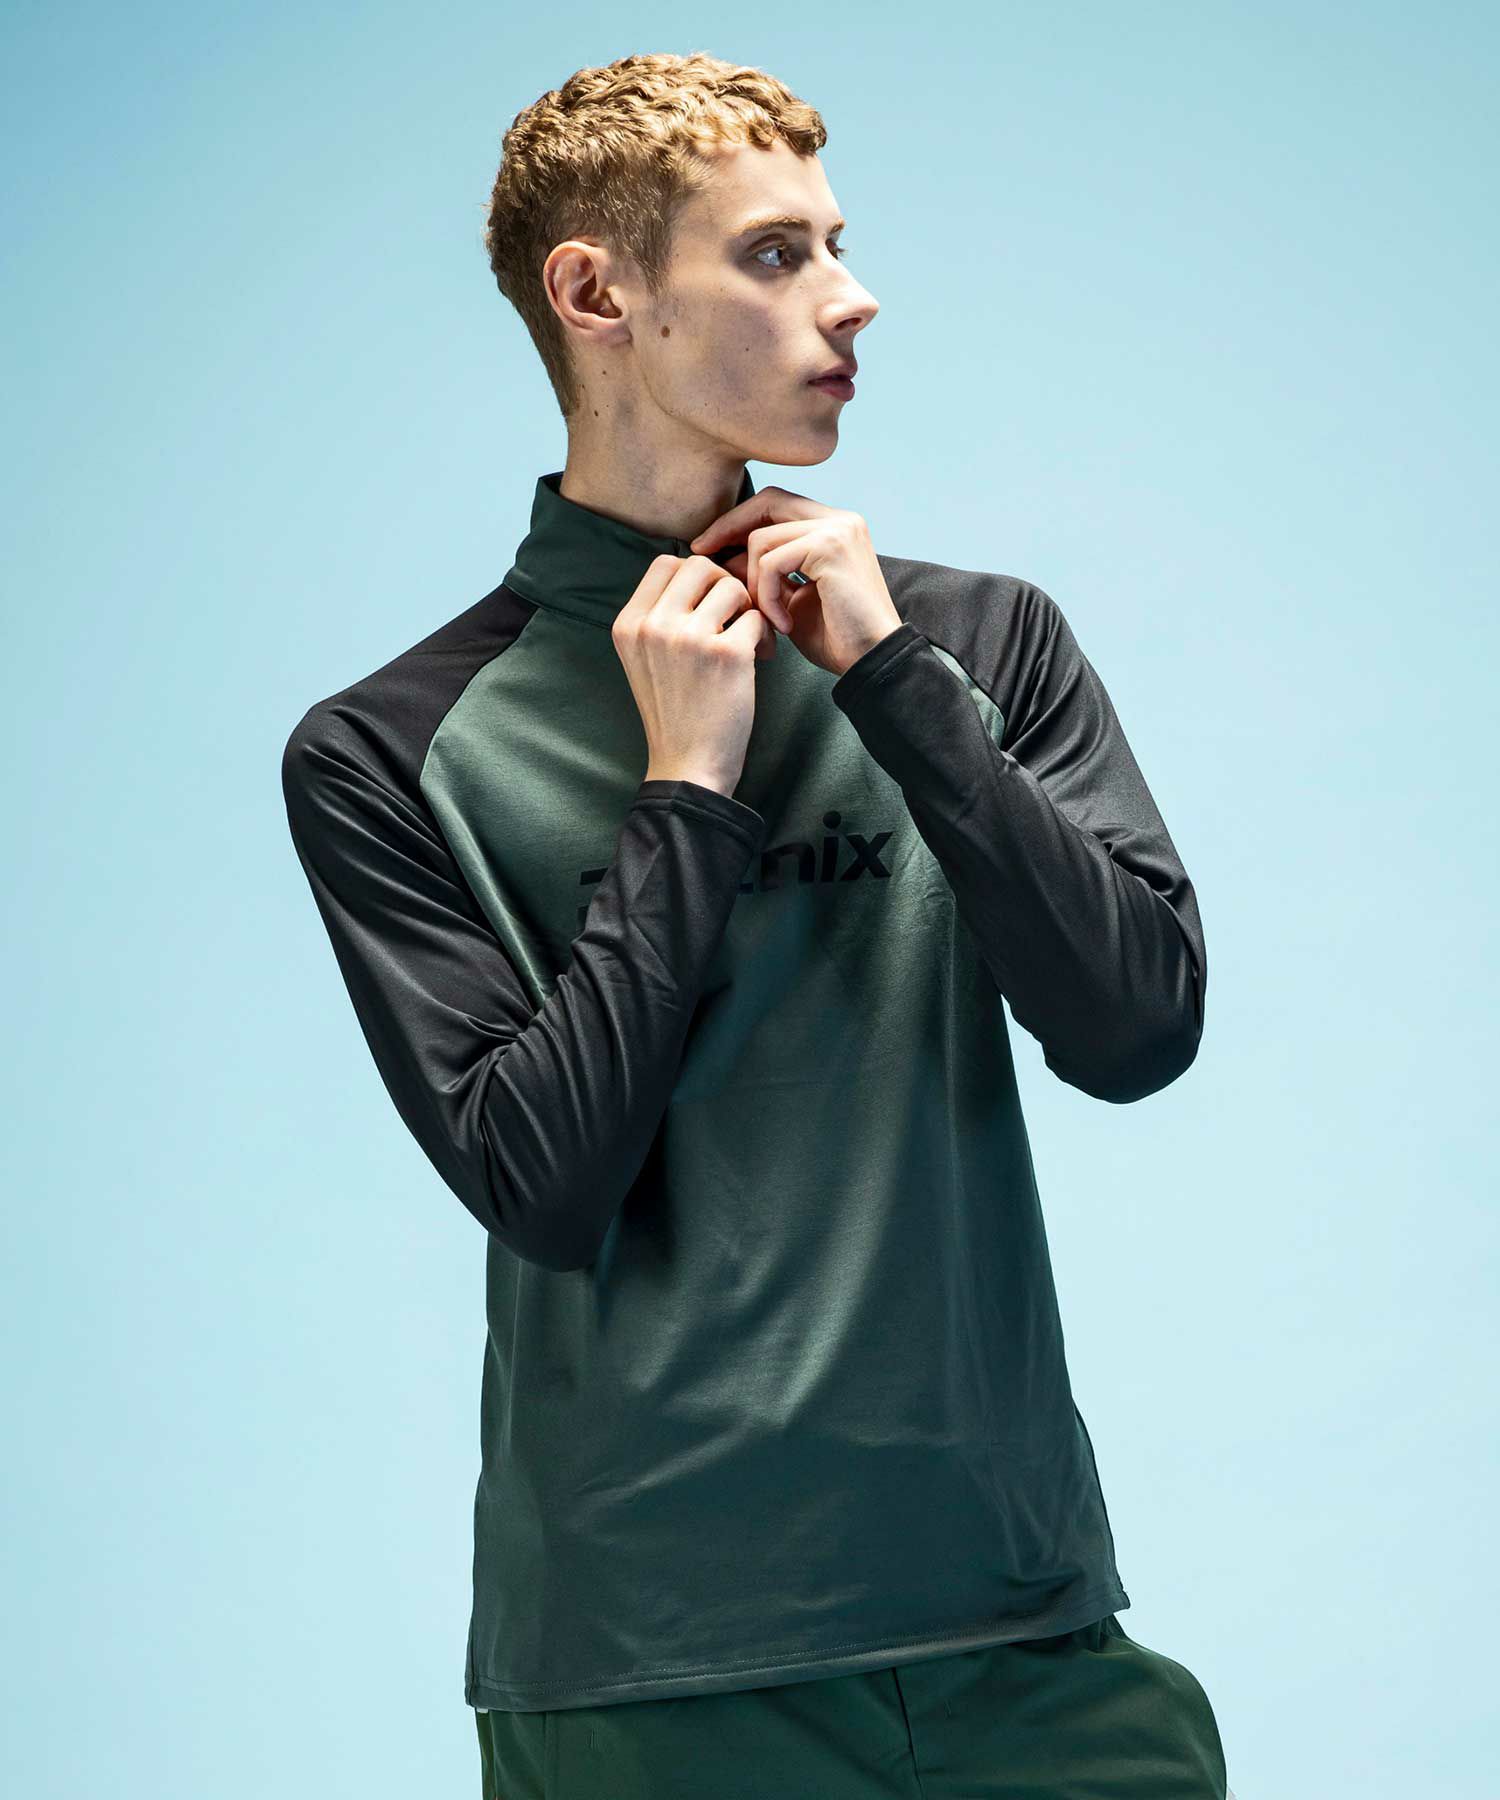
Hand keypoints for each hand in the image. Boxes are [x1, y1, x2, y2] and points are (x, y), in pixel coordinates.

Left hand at [689, 486, 903, 678]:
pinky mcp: (830, 548)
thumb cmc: (837, 638)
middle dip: (728, 528)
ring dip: (752, 584)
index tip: (707, 546)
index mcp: (834, 527)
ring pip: (762, 539)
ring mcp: (838, 530)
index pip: (776, 505)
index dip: (738, 521)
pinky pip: (772, 562)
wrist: (872, 663)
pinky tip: (783, 625)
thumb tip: (721, 557)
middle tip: (703, 556)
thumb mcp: (790, 598)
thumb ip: (765, 572)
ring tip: (767, 619)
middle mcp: (840, 520)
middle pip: (768, 502)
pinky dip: (766, 597)